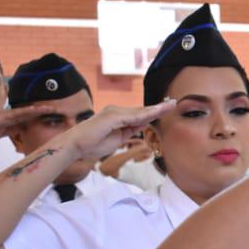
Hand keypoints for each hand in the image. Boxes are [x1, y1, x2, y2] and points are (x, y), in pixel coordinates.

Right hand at [0, 105, 55, 145]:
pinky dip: (24, 112)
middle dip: (41, 111)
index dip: (37, 116)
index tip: (49, 117)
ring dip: (36, 110)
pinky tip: (33, 110)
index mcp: (8, 121)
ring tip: (49, 108)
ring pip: (23, 112)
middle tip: (55, 109)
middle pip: (27, 113)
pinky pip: (14, 114)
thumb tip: (18, 132)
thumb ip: (8, 132)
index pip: (26, 118)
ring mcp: (3, 115)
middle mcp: (7, 116)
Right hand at [57, 101, 174, 160]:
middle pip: (141, 110)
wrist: (75, 146)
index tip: (166, 109)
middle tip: (173, 103)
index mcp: (117, 116)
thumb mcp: (117, 139)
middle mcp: (116, 111)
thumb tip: (141, 126)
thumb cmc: (92, 144)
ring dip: (155, 109)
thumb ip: (128, 131)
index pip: (139, 114)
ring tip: (169, 105)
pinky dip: (145, 114)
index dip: (153, 112)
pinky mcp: (111, 117)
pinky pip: (132, 116)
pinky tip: (156, 112)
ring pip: (139, 111)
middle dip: (158, 108)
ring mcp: (113, 112)